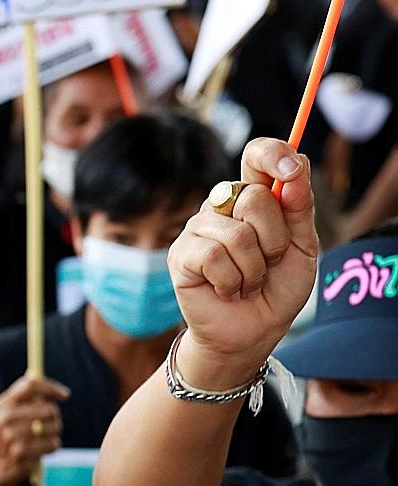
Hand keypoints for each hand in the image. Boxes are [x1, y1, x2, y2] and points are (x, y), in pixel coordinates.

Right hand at [0, 373, 69, 485]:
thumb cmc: (12, 433)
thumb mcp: (11, 412)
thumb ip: (24, 394)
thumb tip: (35, 373)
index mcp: (2, 404)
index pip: (30, 385)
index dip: (51, 388)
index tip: (64, 394)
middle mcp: (4, 418)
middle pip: (47, 408)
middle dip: (55, 416)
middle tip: (51, 422)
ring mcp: (11, 437)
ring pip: (53, 427)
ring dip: (54, 433)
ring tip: (43, 437)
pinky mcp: (21, 454)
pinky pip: (52, 444)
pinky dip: (52, 446)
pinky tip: (42, 449)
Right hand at [168, 137, 318, 387]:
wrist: (253, 331)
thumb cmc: (277, 288)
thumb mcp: (303, 246)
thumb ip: (300, 207)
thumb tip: (296, 168)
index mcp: (253, 197)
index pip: (256, 155)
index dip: (273, 154)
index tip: (291, 170)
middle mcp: (221, 206)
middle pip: (253, 197)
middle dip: (275, 238)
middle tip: (270, 262)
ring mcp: (197, 230)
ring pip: (236, 233)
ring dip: (254, 268)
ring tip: (248, 282)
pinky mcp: (181, 256)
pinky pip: (213, 256)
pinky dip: (232, 281)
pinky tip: (228, 291)